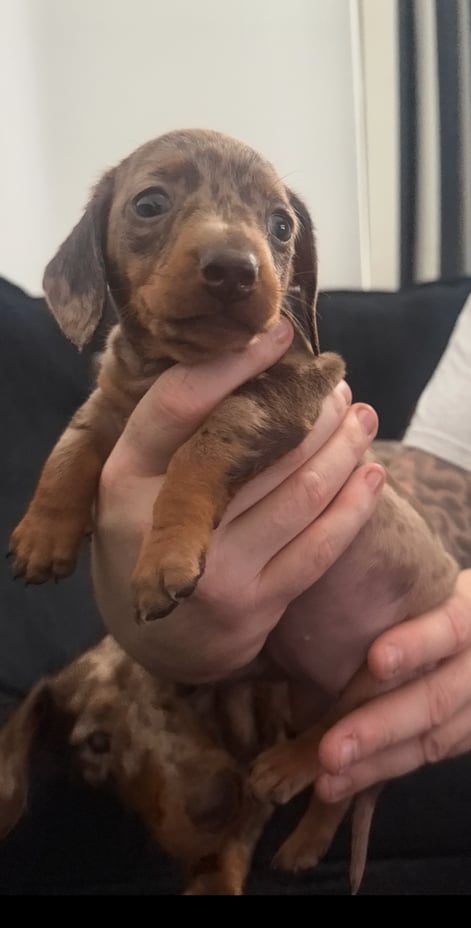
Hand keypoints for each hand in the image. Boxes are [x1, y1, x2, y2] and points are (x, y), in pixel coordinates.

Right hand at [91, 317, 383, 682]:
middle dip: (310, 407)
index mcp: (125, 476)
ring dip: (342, 446)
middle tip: (336, 381)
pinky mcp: (255, 605)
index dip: (235, 363)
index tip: (282, 335)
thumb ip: (173, 428)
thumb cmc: (150, 531)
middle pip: (255, 446)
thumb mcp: (137, 478)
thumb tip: (245, 353)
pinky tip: (371, 473)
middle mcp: (162, 523)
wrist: (155, 637)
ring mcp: (214, 570)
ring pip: (301, 492)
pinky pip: (320, 546)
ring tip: (360, 415)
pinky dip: (354, 504)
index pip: (180, 402)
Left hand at [316, 567, 470, 801]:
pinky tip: (345, 781)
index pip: (451, 626)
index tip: (377, 660)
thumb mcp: (421, 590)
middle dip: (380, 727)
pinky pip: (426, 756)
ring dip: (375, 763)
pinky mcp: (469, 734)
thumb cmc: (425, 599)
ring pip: (431, 740)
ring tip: (327, 780)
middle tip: (330, 751)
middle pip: (437, 698)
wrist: (470, 639)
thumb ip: (389, 600)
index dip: (418, 644)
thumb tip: (311, 598)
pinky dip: (384, 770)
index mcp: (470, 611)